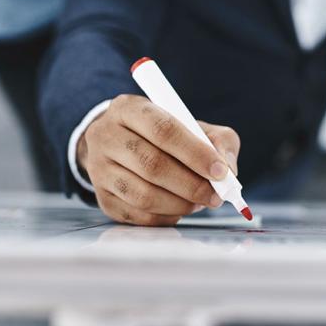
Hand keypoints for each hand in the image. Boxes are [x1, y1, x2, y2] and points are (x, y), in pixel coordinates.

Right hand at [77, 94, 240, 225]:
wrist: (122, 145)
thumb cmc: (164, 135)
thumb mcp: (193, 124)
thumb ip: (217, 140)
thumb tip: (226, 168)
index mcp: (129, 108)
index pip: (164, 130)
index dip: (195, 153)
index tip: (220, 172)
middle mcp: (106, 135)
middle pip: (151, 165)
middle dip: (191, 184)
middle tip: (215, 195)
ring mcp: (99, 168)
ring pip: (143, 194)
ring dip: (180, 204)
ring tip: (199, 202)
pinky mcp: (102, 197)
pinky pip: (137, 215)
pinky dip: (165, 216)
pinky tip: (179, 208)